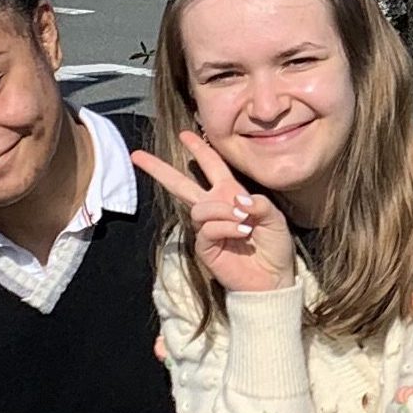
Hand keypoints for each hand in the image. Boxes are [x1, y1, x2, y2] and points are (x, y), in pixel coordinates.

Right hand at [132, 131, 295, 293]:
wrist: (272, 278)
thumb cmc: (274, 245)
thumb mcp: (274, 218)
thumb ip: (259, 204)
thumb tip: (237, 200)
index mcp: (231, 194)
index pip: (212, 166)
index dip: (199, 149)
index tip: (184, 134)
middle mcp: (215, 207)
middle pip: (181, 184)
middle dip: (159, 169)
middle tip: (138, 155)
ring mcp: (208, 227)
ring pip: (200, 208)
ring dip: (222, 211)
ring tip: (244, 223)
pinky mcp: (205, 247)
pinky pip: (207, 229)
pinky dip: (225, 227)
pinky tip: (241, 232)